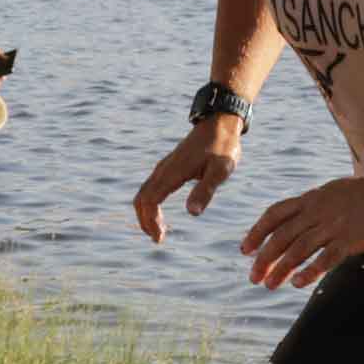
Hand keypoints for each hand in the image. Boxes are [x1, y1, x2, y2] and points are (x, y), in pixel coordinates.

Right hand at [132, 120, 241, 243]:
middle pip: (141, 198)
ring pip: (144, 193)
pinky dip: (150, 204)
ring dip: (146, 213)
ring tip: (158, 231)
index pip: (150, 201)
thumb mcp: (220, 170)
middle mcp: (163, 169)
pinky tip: (160, 213)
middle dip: (145, 221)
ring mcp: (164, 167)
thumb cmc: (222, 147)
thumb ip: (205, 190)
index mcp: (173, 172)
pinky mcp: (168, 167)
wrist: (219, 124)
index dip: (151, 221)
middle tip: (158, 239)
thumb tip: (192, 214)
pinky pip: (150, 187)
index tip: (160, 238)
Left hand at [240, 172, 363, 288]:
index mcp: (312, 198)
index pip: (275, 214)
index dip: (257, 232)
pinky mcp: (350, 240)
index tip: (245, 249)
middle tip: (253, 277)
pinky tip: (297, 284)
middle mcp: (317, 211)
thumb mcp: (335, 192)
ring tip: (269, 285)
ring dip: (281, 269)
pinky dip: (309, 272)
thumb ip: (315, 205)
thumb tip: (298, 217)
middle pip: (282, 236)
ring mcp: (333, 225)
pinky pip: (325, 258)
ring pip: (298, 250)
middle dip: (264, 258)